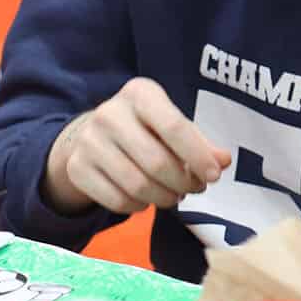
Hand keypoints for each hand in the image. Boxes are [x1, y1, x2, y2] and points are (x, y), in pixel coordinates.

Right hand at [41, 78, 231, 214]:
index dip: (198, 156)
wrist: (90, 134)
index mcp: (139, 93)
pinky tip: (146, 199)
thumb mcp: (171, 124)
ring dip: (164, 198)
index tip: (213, 176)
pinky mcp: (77, 168)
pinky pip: (117, 200)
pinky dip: (139, 207)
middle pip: (157, 162)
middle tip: (194, 188)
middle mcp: (109, 113)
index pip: (175, 127)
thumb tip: (223, 160)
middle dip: (183, 183)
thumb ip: (200, 142)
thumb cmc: (144, 128)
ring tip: (174, 195)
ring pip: (138, 185)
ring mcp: (89, 141)